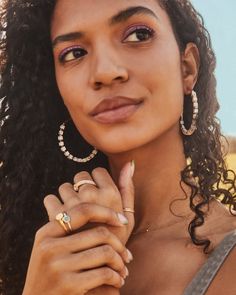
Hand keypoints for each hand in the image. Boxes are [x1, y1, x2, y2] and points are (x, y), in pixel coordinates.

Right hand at [22, 204, 130, 294]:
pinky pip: (105, 273)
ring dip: (120, 262)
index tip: (122, 219)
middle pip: (100, 233)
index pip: (83, 211)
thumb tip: (106, 215)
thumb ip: (68, 232)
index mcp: (46, 233)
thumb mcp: (51, 250)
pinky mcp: (69, 285)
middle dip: (119, 244)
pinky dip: (116, 277)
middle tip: (126, 255)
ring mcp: (58, 266)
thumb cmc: (51, 275)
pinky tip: (117, 281)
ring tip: (122, 270)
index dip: (107, 212)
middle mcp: (50, 247)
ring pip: (106, 252)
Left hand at [43, 161, 134, 293]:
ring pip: (64, 187)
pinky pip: (50, 198)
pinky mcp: (56, 217)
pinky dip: (54, 205)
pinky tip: (63, 216)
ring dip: (68, 196)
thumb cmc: (116, 238)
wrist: (97, 265)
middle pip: (80, 176)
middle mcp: (91, 197)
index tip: (98, 194)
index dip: (97, 181)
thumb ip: (127, 187)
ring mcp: (72, 207)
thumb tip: (129, 163)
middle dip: (82, 187)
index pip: (97, 171)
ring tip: (75, 212)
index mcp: (110, 194)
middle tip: (86, 203)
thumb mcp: (128, 215)